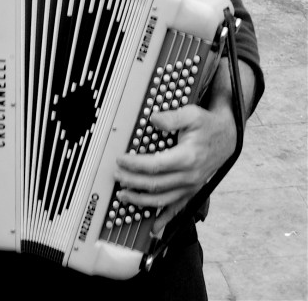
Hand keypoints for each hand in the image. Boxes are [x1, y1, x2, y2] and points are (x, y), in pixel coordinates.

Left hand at [115, 100, 237, 233]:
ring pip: (163, 200)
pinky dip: (165, 220)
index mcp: (187, 158)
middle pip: (155, 184)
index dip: (135, 164)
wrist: (227, 138)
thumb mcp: (192, 114)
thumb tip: (153, 120)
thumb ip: (172, 118)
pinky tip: (154, 228)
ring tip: (124, 196)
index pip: (155, 166)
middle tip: (116, 175)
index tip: (121, 159)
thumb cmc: (207, 126)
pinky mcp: (192, 191)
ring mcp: (191, 187)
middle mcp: (190, 176)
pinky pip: (177, 209)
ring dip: (141, 200)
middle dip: (132, 181)